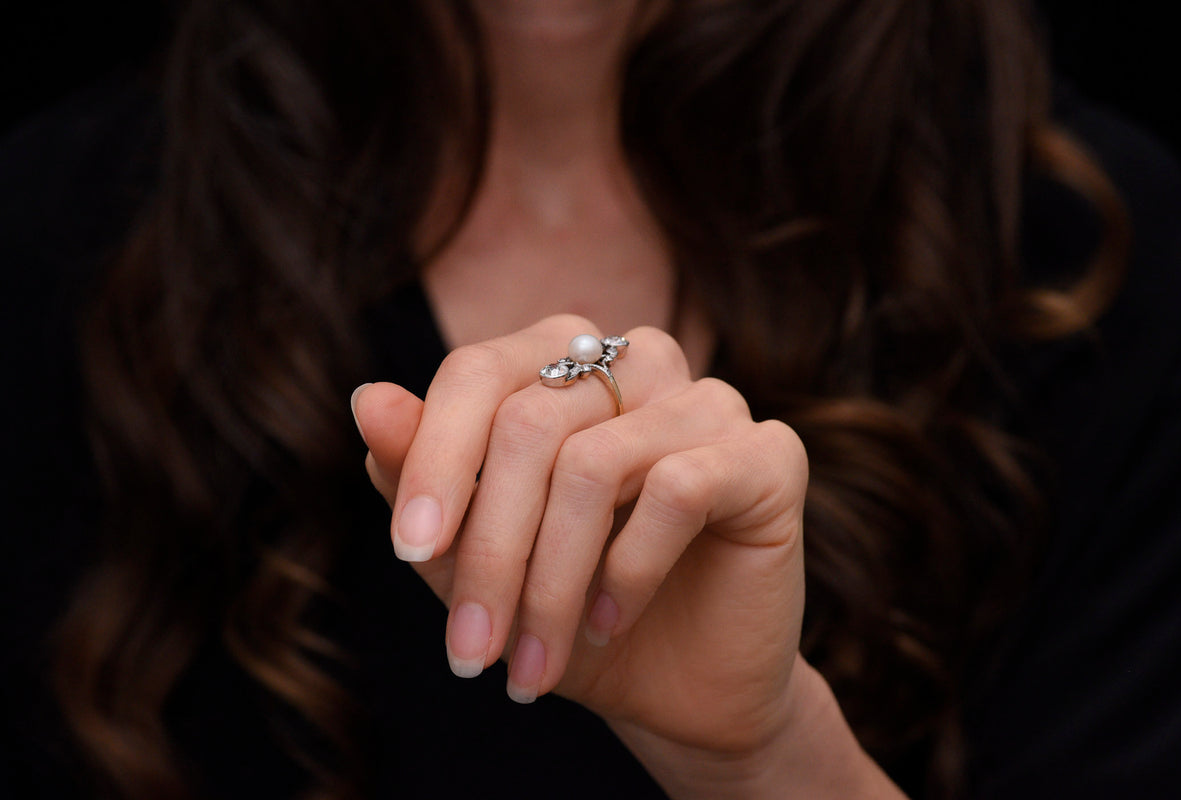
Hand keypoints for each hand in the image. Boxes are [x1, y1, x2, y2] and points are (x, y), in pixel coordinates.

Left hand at [353, 314, 808, 759]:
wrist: (677, 686)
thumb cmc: (568, 608)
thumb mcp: (476, 553)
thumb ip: (425, 475)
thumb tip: (366, 399)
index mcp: (565, 364)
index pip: (477, 372)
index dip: (434, 459)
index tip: (407, 552)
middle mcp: (639, 362)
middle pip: (528, 422)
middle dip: (489, 552)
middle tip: (470, 653)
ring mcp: (709, 400)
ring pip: (592, 463)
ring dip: (549, 581)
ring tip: (535, 660)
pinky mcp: (768, 453)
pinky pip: (677, 488)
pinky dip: (627, 570)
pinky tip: (608, 621)